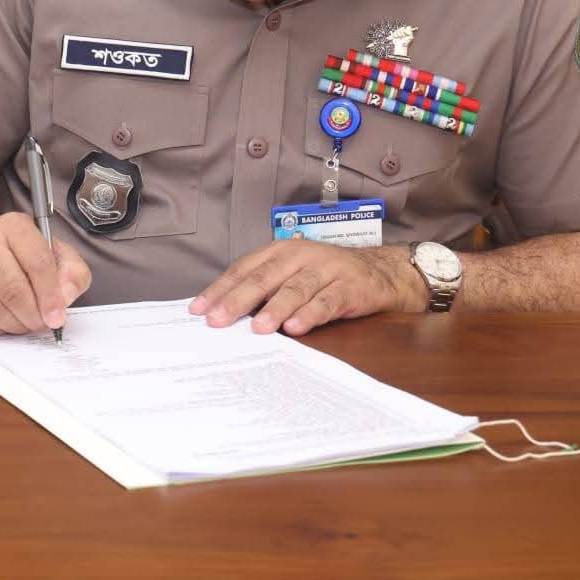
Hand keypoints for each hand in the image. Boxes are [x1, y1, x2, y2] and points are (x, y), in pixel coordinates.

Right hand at [0, 212, 91, 335]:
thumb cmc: (23, 256)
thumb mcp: (57, 254)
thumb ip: (72, 273)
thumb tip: (65, 297)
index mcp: (15, 226)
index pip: (37, 262)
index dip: (50, 295)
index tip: (57, 317)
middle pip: (12, 288)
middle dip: (31, 315)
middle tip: (41, 325)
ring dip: (13, 324)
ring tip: (25, 324)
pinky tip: (4, 323)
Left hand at [189, 241, 428, 335]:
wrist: (381, 272)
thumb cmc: (328, 276)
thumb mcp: (294, 274)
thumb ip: (266, 289)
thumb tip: (225, 314)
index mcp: (282, 250)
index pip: (245, 269)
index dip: (221, 288)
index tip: (198, 309)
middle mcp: (302, 255)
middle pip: (265, 277)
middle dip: (238, 300)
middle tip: (218, 320)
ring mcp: (327, 269)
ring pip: (295, 288)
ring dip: (275, 308)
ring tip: (258, 328)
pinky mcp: (349, 286)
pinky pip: (327, 301)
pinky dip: (311, 314)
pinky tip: (296, 328)